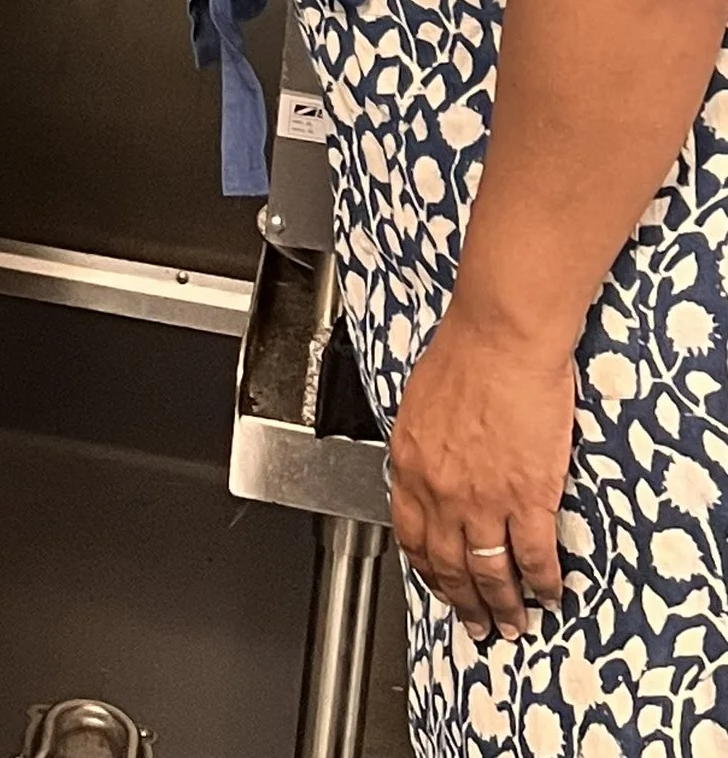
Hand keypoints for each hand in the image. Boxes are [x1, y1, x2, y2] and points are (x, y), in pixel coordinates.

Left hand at [388, 301, 574, 640]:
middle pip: (450, 566)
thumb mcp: (420, 405)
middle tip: (477, 624)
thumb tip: (434, 471)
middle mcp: (441, 490)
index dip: (428, 570)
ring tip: (514, 624)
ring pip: (490, 572)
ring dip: (504, 606)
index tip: (439, 585)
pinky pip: (534, 557)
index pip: (411, 536)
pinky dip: (543, 583)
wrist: (501, 336)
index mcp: (411, 464)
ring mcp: (485, 499)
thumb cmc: (466, 353)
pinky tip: (550, 594)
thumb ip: (425, 449)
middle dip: (465, 603)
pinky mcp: (528, 498)